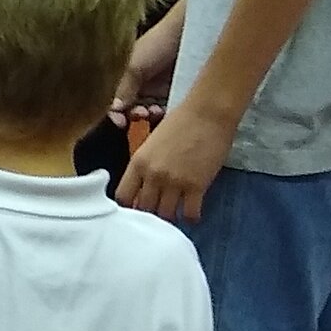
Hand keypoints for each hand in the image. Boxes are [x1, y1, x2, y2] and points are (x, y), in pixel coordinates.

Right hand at [110, 19, 178, 127]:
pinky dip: (168, 116)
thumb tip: (112, 109)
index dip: (114, 112)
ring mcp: (163, 90)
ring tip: (153, 111)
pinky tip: (166, 111)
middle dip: (134, 115)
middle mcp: (143, 83)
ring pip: (151, 112)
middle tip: (140, 114)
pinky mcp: (182, 95)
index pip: (115, 98)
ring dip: (151, 116)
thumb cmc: (160, 42)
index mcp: (127, 74)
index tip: (120, 121)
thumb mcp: (135, 64)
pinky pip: (171, 111)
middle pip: (132, 108)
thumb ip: (122, 88)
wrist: (195, 31)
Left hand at [117, 94, 236, 222]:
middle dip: (150, 214)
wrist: (208, 113)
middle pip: (144, 209)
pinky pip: (190, 214)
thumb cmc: (181, 122)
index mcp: (138, 162)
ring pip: (166, 216)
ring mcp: (175, 182)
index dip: (128, 206)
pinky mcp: (197, 186)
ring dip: (170, 217)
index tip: (136, 207)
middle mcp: (153, 175)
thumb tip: (144, 187)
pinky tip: (193, 212)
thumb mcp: (152, 143)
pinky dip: (191, 217)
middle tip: (158, 214)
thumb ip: (146, 164)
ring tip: (175, 213)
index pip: (123, 196)